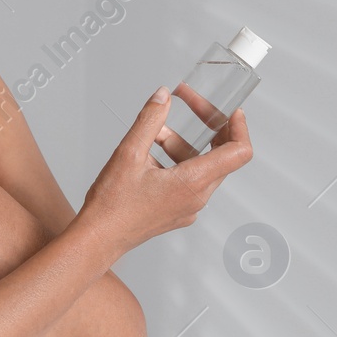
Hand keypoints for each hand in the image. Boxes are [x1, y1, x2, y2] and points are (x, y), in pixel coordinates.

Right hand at [79, 85, 252, 257]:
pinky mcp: (177, 211)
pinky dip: (174, 161)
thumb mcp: (129, 153)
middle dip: (206, 128)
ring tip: (154, 133)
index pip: (238, 152)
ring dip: (182, 144)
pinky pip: (187, 180)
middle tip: (192, 107)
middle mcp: (197, 198)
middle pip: (221, 156)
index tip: (231, 110)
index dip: (239, 126)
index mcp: (193, 183)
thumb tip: (162, 97)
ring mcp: (188, 207)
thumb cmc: (112, 206)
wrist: (98, 239)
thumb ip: (150, 120)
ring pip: (200, 166)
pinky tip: (149, 154)